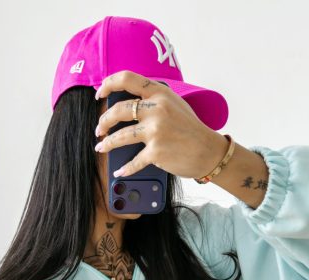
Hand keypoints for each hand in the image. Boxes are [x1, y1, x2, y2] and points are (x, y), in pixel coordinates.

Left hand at [94, 69, 227, 180]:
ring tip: (101, 147)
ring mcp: (156, 131)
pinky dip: (125, 169)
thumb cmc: (190, 129)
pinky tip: (119, 171)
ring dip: (107, 143)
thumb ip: (153, 101)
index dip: (108, 84)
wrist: (208, 151)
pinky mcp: (156, 152)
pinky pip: (133, 161)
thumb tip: (127, 106)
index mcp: (160, 93)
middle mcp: (157, 109)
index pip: (127, 79)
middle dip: (104, 121)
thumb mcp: (174, 104)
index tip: (99, 94)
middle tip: (100, 129)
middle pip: (119, 111)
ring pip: (121, 136)